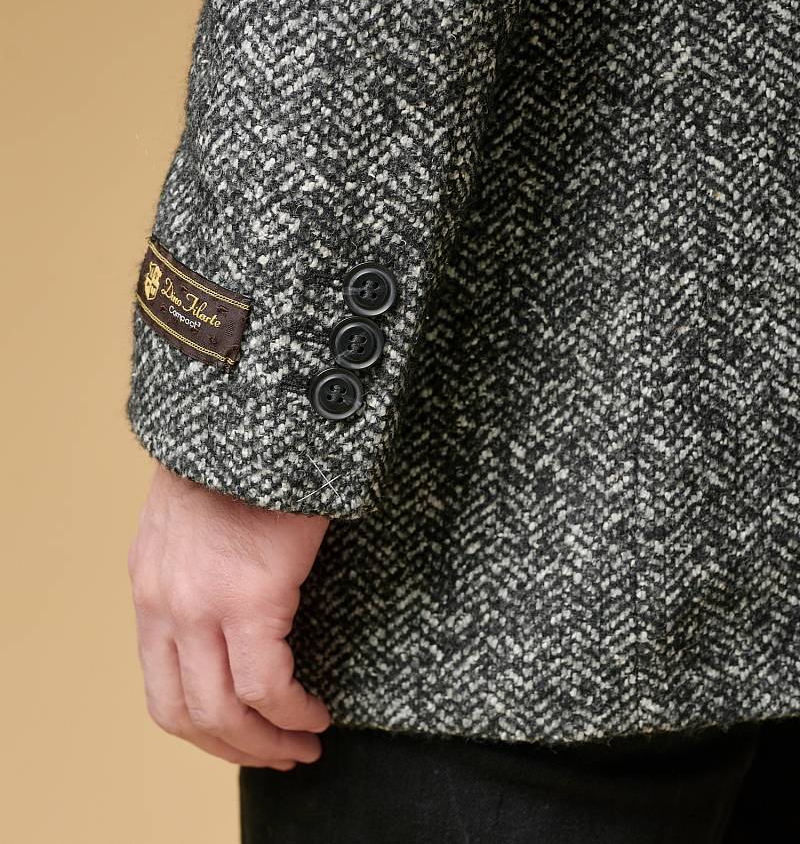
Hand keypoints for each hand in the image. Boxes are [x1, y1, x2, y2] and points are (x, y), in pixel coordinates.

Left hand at [127, 462, 331, 768]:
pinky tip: (317, 711)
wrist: (255, 408)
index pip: (160, 687)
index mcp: (150, 585)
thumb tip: (232, 614)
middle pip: (184, 713)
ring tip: (303, 743)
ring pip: (223, 711)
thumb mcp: (195, 516)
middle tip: (278, 755)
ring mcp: (200, 605)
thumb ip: (198, 568)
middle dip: (235, 748)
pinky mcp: (249, 596)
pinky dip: (293, 711)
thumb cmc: (241, 457)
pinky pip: (268, 683)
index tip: (244, 737)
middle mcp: (163, 604)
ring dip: (266, 741)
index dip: (204, 727)